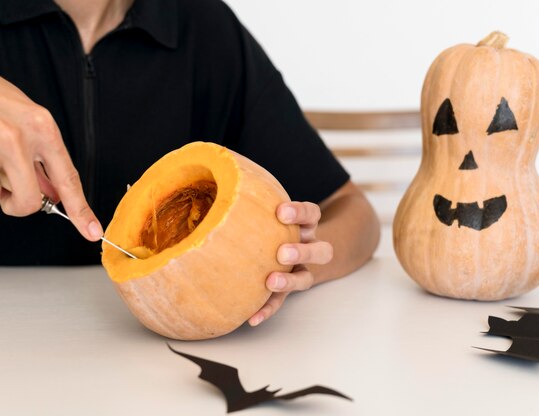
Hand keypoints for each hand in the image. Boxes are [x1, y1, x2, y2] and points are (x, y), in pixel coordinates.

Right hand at [0, 49, 101, 240]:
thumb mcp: (24, 118)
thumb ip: (40, 155)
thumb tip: (52, 193)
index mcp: (41, 128)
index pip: (68, 178)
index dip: (81, 209)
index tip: (93, 232)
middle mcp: (17, 138)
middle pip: (30, 202)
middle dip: (18, 206)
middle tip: (7, 192)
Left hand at [248, 201, 332, 325]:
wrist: (306, 249)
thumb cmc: (276, 223)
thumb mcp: (273, 207)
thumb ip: (255, 195)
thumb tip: (219, 163)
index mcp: (307, 224)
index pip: (312, 214)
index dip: (300, 212)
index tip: (281, 211)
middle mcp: (310, 246)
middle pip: (319, 248)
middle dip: (302, 249)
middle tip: (283, 251)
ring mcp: (303, 269)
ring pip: (306, 276)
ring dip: (290, 279)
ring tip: (272, 280)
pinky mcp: (289, 288)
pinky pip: (282, 301)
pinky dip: (268, 308)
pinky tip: (252, 318)